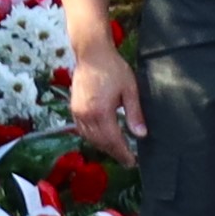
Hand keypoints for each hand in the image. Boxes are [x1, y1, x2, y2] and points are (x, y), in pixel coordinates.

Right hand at [63, 28, 143, 157]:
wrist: (92, 54)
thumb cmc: (113, 68)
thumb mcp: (130, 90)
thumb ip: (135, 114)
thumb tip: (141, 135)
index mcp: (101, 112)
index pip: (113, 140)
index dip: (123, 153)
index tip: (132, 162)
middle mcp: (86, 115)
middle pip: (101, 142)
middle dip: (114, 153)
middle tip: (127, 160)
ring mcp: (77, 112)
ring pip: (90, 138)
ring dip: (103, 147)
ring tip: (117, 150)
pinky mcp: (73, 108)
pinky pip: (82, 130)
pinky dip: (93, 138)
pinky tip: (102, 138)